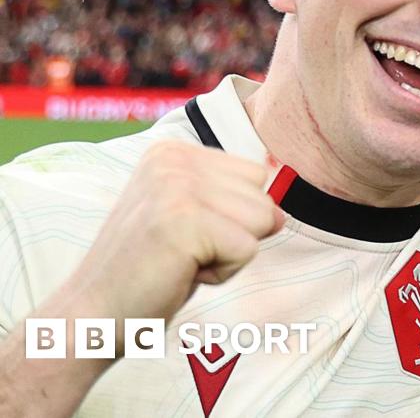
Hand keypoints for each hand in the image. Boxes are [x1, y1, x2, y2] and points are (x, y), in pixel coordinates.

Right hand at [64, 141, 281, 346]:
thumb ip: (231, 201)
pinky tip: (181, 273)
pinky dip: (222, 273)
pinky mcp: (184, 221)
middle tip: (182, 251)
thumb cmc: (148, 270)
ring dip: (229, 254)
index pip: (255, 174)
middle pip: (263, 197)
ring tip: (181, 260)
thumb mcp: (190, 218)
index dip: (233, 216)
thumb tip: (280, 213)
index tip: (185, 233)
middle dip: (235, 235)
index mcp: (173, 150)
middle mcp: (173, 159)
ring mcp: (176, 186)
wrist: (93, 314)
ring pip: (262, 221)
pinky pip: (248, 249)